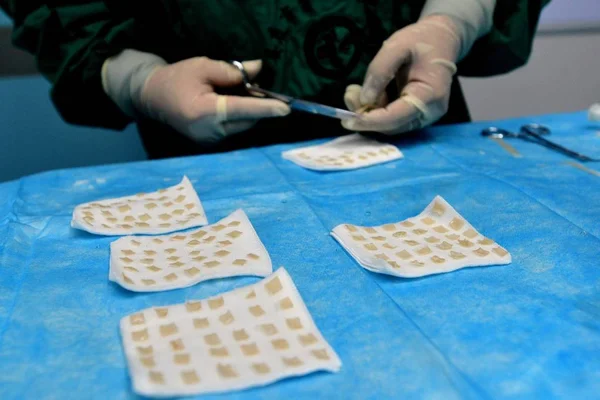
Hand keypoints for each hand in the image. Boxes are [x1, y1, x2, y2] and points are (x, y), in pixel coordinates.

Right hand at [137, 57, 289, 142]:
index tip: (286, 109)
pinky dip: (238, 117)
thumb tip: (258, 69)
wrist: (152, 98)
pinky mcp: (210, 144)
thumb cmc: (177, 79)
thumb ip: (231, 70)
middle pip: (247, 119)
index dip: (266, 108)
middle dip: (257, 105)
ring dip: (247, 111)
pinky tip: (228, 104)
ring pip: (242, 125)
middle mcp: (209, 131)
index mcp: (205, 111)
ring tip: (236, 93)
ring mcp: (210, 141)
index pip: (242, 109)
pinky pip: (234, 129)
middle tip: (253, 86)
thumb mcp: (203, 66)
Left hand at [342, 15, 461, 134]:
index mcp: (430, 94)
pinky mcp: (416, 115)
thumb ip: (379, 71)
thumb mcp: (397, 46)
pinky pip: (392, 119)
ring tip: (354, 90)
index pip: (396, 117)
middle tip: (349, 94)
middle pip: (391, 125)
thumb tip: (364, 100)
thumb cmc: (421, 40)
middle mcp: (430, 112)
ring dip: (369, 112)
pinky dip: (376, 110)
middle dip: (366, 115)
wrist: (441, 40)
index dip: (370, 121)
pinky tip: (367, 93)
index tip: (347, 121)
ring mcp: (425, 116)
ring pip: (389, 125)